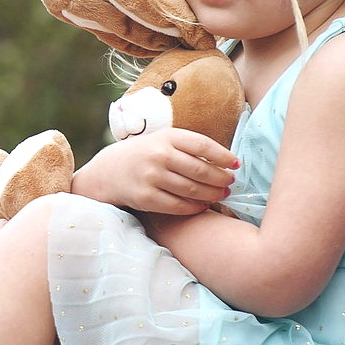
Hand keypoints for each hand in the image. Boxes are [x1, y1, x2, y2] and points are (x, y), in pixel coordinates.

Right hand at [72, 129, 238, 215]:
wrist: (108, 171)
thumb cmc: (144, 155)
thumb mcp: (162, 141)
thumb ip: (188, 147)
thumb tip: (225, 161)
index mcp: (166, 136)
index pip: (202, 145)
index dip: (223, 156)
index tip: (236, 164)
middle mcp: (158, 155)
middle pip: (200, 169)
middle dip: (220, 178)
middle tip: (230, 183)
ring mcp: (151, 177)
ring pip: (192, 189)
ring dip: (212, 194)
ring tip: (221, 195)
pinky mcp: (145, 198)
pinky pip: (178, 206)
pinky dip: (194, 207)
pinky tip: (203, 206)